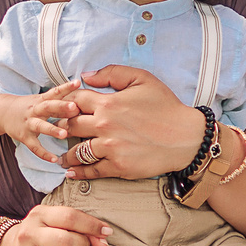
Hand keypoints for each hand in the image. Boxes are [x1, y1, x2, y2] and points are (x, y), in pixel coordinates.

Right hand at [12, 79, 82, 163]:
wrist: (2, 113)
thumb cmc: (29, 107)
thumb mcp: (42, 100)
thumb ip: (59, 101)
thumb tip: (83, 99)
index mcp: (41, 100)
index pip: (55, 92)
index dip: (66, 87)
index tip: (77, 82)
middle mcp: (35, 110)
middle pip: (48, 106)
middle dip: (61, 107)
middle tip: (75, 107)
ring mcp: (29, 124)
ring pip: (41, 126)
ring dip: (52, 130)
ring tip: (64, 134)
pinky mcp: (24, 137)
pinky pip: (34, 147)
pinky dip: (44, 154)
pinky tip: (54, 160)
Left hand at [60, 66, 207, 178]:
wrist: (187, 137)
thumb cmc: (166, 106)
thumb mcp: (142, 79)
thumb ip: (112, 73)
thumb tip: (86, 76)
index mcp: (108, 104)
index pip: (75, 101)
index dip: (67, 102)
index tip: (63, 108)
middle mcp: (105, 126)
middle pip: (70, 126)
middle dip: (63, 128)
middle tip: (58, 131)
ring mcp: (110, 148)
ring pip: (76, 151)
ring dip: (66, 153)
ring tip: (61, 155)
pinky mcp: (118, 167)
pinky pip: (91, 171)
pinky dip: (78, 172)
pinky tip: (71, 171)